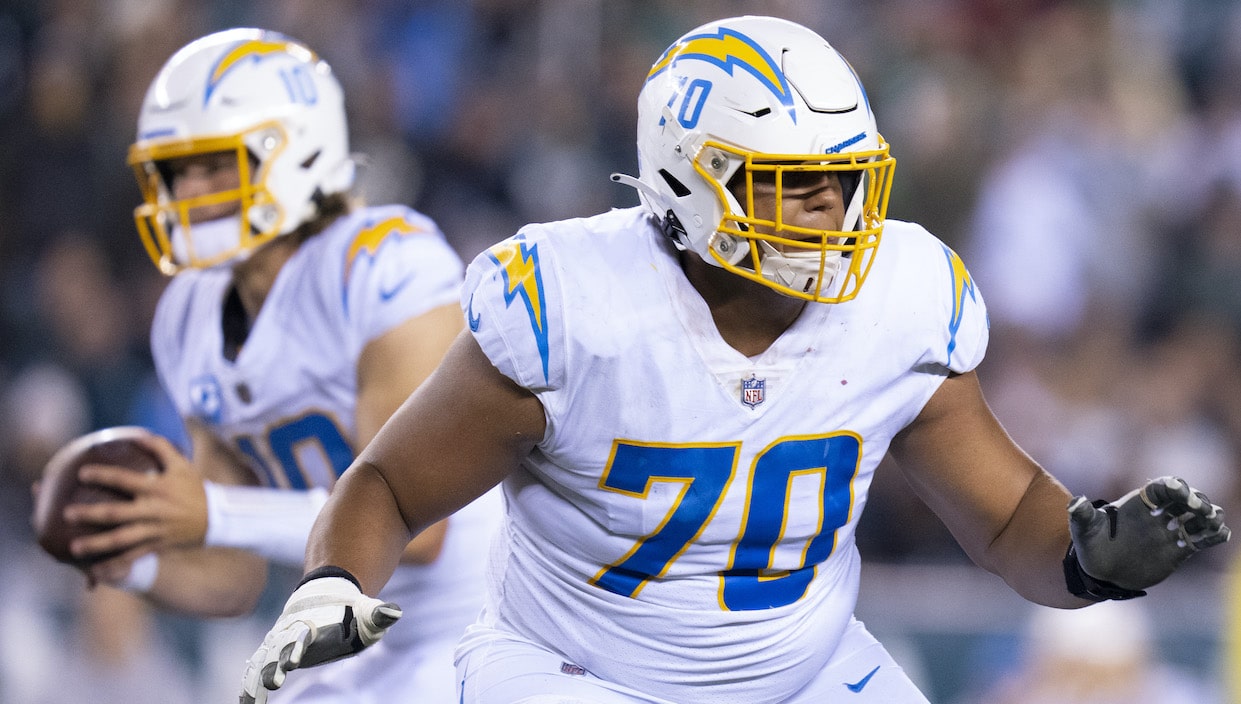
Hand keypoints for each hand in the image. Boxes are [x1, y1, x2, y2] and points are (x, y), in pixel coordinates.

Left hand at [64, 434, 207, 561]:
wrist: (216, 518)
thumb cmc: (194, 488)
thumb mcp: (182, 464)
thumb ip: (160, 447)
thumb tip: (136, 435)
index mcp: (156, 488)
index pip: (124, 480)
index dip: (103, 476)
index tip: (83, 474)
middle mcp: (153, 510)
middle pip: (116, 514)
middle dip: (90, 514)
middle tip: (67, 514)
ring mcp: (154, 531)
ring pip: (121, 540)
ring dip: (97, 544)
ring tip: (74, 548)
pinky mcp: (157, 546)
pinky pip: (132, 557)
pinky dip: (115, 565)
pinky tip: (96, 572)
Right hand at [240, 573, 400, 703]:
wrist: (327, 598)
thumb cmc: (351, 612)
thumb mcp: (367, 613)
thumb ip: (379, 614)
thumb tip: (395, 612)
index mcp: (313, 623)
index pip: (303, 635)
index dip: (298, 646)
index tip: (294, 661)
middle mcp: (291, 632)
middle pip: (280, 649)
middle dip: (276, 665)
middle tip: (273, 683)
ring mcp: (280, 642)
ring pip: (263, 661)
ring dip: (257, 679)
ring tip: (252, 701)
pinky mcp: (274, 653)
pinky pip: (257, 669)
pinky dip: (250, 684)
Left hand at [1068, 476, 1229, 593]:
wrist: (1101, 573)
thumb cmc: (1091, 547)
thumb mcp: (1083, 530)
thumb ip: (1082, 516)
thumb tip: (1075, 502)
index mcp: (1138, 503)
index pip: (1160, 488)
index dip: (1172, 486)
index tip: (1178, 490)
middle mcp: (1158, 514)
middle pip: (1185, 499)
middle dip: (1196, 500)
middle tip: (1200, 509)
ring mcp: (1171, 531)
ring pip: (1197, 517)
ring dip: (1209, 516)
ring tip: (1213, 521)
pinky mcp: (1180, 550)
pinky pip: (1201, 539)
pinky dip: (1214, 535)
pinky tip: (1220, 534)